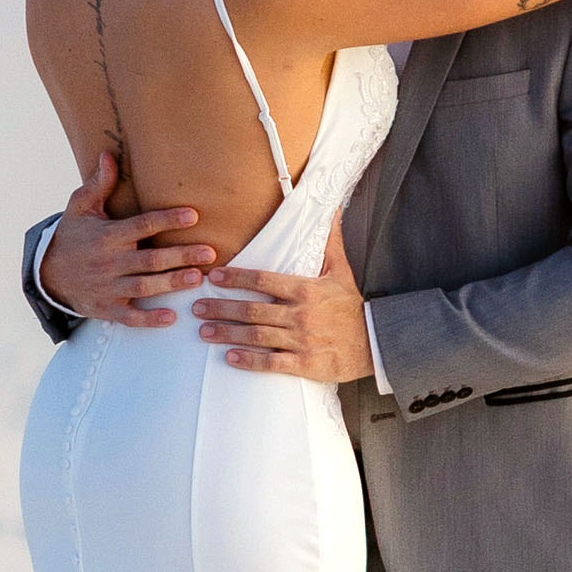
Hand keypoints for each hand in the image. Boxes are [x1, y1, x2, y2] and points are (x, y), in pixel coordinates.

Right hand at [49, 194, 238, 323]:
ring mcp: (108, 288)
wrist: (47, 274)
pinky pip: (130, 317)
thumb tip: (108, 155)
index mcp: (108, 236)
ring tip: (197, 278)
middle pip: (150, 260)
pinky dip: (149, 319)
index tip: (193, 214)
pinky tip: (171, 317)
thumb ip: (99, 184)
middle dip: (180, 256)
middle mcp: (110, 262)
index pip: (142, 225)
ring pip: (144, 287)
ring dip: (172, 284)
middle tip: (209, 253)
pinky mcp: (107, 309)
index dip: (167, 219)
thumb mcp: (81, 207)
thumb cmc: (71, 236)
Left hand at [183, 259, 372, 387]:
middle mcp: (301, 314)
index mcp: (306, 290)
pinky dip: (250, 361)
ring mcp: (302, 341)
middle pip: (252, 309)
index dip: (236, 277)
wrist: (375, 342)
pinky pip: (272, 362)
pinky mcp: (306, 364)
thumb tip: (332, 207)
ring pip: (257, 336)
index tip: (214, 276)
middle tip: (196, 307)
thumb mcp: (342, 270)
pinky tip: (230, 357)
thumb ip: (330, 241)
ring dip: (227, 333)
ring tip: (204, 330)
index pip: (264, 280)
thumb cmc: (352, 305)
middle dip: (221, 307)